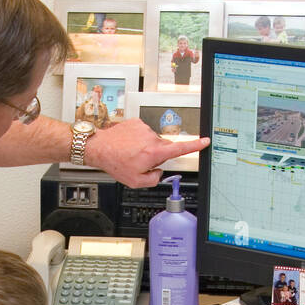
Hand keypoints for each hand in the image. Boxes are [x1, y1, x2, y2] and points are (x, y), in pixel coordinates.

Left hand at [84, 120, 210, 188]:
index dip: (195, 146)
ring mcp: (144, 128)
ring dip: (146, 148)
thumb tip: (159, 172)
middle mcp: (151, 138)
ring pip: (153, 141)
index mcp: (154, 152)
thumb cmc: (115, 163)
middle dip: (157, 156)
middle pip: (164, 147)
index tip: (205, 141)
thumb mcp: (136, 182)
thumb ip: (154, 179)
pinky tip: (128, 145)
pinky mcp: (137, 122)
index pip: (180, 148)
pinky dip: (138, 140)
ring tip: (131, 153)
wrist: (99, 148)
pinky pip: (144, 133)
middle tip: (141, 162)